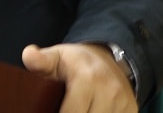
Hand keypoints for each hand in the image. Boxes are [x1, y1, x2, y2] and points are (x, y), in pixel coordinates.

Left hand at [21, 43, 136, 112]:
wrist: (109, 60)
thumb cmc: (75, 62)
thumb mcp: (56, 56)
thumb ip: (39, 60)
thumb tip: (29, 55)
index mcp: (87, 78)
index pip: (71, 112)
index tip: (50, 112)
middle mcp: (109, 91)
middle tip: (60, 110)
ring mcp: (124, 103)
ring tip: (74, 109)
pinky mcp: (133, 110)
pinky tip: (89, 111)